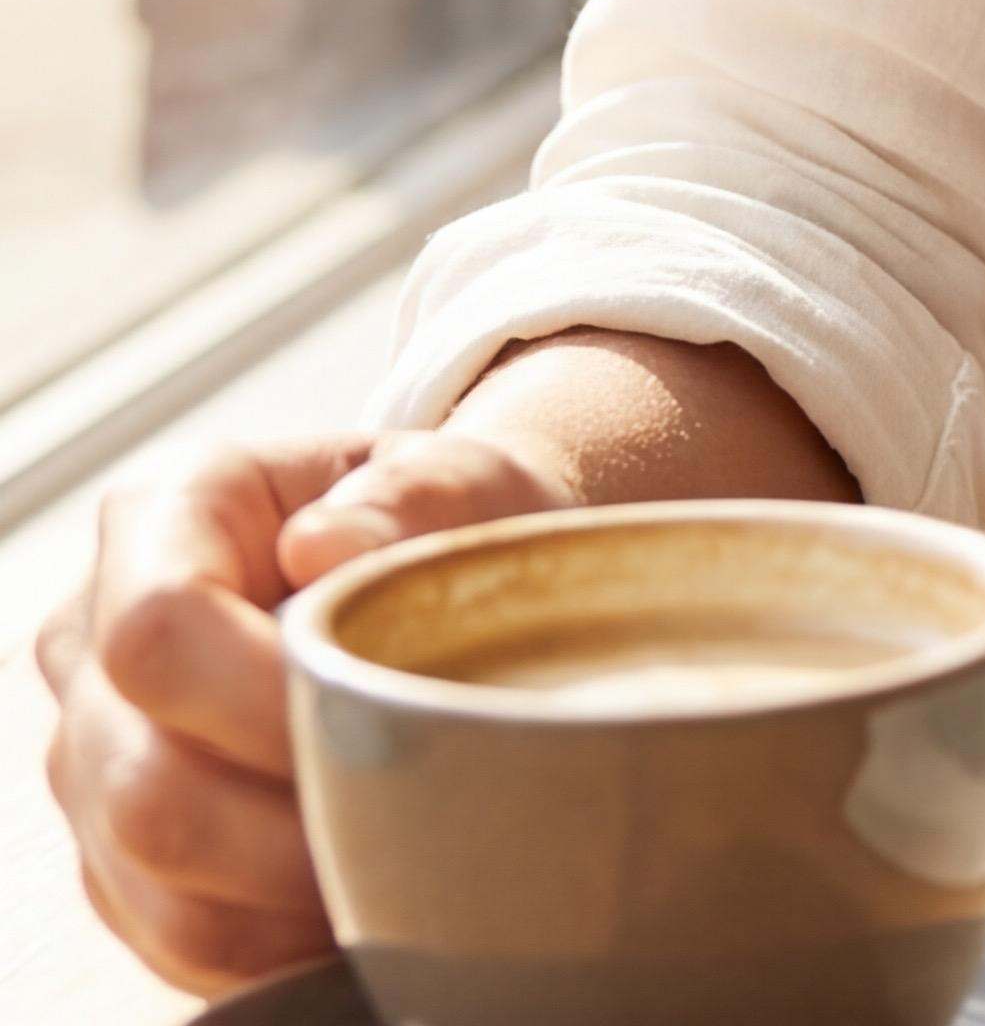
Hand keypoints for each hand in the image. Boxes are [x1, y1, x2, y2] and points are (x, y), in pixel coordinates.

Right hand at [38, 425, 573, 994]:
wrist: (433, 576)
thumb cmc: (448, 521)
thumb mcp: (463, 476)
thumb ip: (411, 495)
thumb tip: (323, 547)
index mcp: (167, 517)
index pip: (156, 630)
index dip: (258, 699)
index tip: (380, 715)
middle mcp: (94, 639)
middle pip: (141, 783)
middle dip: (286, 824)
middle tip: (409, 812)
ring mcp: (95, 756)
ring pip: (150, 877)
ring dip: (284, 893)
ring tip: (398, 854)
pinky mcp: (120, 851)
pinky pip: (175, 933)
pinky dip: (275, 934)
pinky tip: (361, 891)